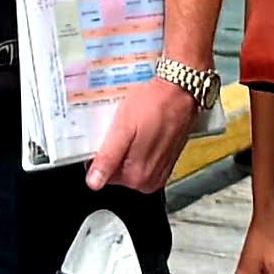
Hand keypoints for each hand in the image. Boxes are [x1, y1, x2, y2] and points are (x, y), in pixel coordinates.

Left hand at [87, 71, 196, 194]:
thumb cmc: (153, 104)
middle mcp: (150, 180)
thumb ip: (108, 159)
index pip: (102, 177)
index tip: (104, 137)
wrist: (180, 91)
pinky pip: (141, 159)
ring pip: (127, 165)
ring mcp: (159, 171)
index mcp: (138, 177)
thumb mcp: (123, 129)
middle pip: (115, 172)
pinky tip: (139, 130)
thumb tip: (94, 183)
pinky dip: (136, 146)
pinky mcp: (165, 161)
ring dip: (124, 147)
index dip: (98, 154)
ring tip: (130, 127)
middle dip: (111, 151)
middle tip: (118, 129)